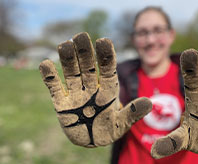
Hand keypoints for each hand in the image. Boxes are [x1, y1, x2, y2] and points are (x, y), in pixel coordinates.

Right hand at [39, 32, 151, 146]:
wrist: (91, 140)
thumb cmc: (108, 131)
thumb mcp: (122, 124)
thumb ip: (132, 113)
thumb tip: (149, 103)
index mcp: (108, 91)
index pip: (107, 71)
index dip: (106, 57)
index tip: (104, 41)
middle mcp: (91, 88)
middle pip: (88, 68)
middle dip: (85, 53)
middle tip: (81, 36)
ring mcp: (76, 95)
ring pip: (72, 74)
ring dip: (68, 60)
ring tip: (64, 45)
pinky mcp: (61, 103)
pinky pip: (54, 88)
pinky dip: (50, 77)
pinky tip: (45, 64)